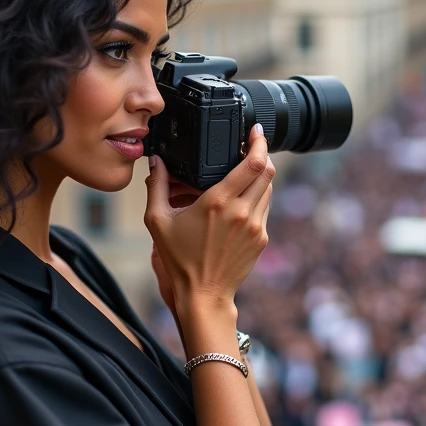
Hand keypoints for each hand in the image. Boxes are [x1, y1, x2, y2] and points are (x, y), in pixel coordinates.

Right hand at [144, 125, 273, 315]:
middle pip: (268, 171)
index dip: (259, 143)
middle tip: (253, 146)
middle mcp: (242, 211)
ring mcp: (255, 226)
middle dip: (263, 154)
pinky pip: (264, 208)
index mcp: (218, 202)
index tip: (256, 132)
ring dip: (261, 176)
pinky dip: (257, 197)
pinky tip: (241, 200)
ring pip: (268, 189)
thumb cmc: (179, 259)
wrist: (204, 293)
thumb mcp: (158, 221)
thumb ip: (157, 187)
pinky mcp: (261, 238)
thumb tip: (156, 162)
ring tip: (245, 172)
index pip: (253, 164)